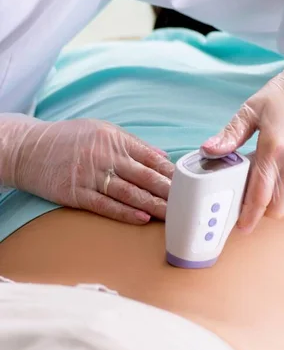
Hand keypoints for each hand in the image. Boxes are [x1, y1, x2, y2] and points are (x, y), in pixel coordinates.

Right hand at [1, 117, 173, 223]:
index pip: (151, 157)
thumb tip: (162, 155)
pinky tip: (142, 219)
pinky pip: (106, 206)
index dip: (171, 173)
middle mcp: (105, 157)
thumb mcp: (101, 130)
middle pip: (145, 177)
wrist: (28, 149)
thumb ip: (132, 144)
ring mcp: (91, 176)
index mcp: (114, 139)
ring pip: (130, 194)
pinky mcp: (77, 194)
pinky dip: (125, 213)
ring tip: (173, 215)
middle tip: (188, 203)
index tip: (188, 183)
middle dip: (169, 192)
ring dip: (153, 206)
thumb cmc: (68, 139)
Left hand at [201, 47, 283, 232]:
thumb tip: (207, 151)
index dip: (248, 216)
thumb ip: (230, 135)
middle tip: (259, 196)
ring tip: (279, 182)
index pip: (259, 197)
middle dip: (265, 208)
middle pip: (279, 208)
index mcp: (274, 149)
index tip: (242, 226)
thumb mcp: (253, 109)